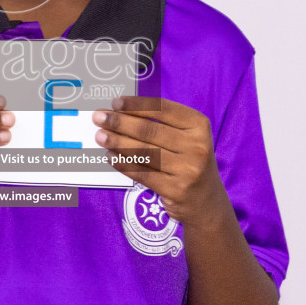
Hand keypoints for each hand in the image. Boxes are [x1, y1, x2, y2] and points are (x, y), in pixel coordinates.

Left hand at [92, 96, 230, 230]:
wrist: (206, 202)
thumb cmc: (189, 162)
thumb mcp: (187, 138)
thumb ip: (162, 124)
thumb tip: (122, 112)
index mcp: (199, 126)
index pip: (163, 109)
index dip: (136, 104)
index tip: (115, 102)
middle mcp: (196, 146)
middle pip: (149, 130)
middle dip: (119, 122)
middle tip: (98, 117)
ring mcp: (187, 170)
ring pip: (143, 152)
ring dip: (117, 142)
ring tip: (100, 136)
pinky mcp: (175, 189)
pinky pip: (142, 173)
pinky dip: (123, 164)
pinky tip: (110, 157)